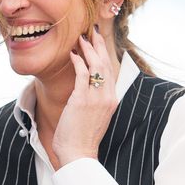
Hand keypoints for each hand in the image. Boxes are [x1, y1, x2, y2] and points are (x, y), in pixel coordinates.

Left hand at [51, 26, 118, 167]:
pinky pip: (82, 75)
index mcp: (111, 100)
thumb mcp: (93, 114)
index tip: (99, 41)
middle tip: (93, 31)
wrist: (78, 153)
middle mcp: (107, 97)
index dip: (105, 54)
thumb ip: (93, 98)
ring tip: (81, 37)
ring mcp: (96, 98)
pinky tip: (72, 54)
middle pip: (106, 64)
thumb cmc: (81, 135)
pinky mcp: (82, 100)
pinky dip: (78, 62)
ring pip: (96, 66)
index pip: (110, 71)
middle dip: (99, 45)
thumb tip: (86, 85)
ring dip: (89, 49)